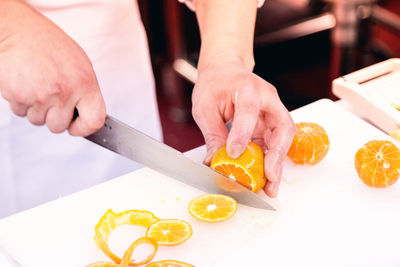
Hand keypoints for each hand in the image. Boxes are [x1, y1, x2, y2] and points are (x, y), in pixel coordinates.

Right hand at [0, 0, 104, 135]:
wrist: (19, 31)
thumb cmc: (50, 46)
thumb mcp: (80, 65)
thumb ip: (86, 92)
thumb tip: (88, 116)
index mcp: (85, 83)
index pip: (94, 121)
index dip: (84, 128)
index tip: (77, 126)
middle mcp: (65, 90)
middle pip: (59, 127)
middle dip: (53, 117)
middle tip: (50, 97)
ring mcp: (41, 95)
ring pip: (38, 121)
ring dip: (36, 109)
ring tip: (37, 85)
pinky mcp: (18, 96)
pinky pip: (21, 113)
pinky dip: (21, 102)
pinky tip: (25, 83)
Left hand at [192, 62, 295, 196]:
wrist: (225, 71)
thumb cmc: (215, 85)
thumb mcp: (205, 107)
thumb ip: (213, 134)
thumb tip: (214, 163)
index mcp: (247, 87)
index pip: (249, 110)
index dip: (243, 133)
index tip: (233, 154)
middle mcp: (267, 98)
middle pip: (282, 125)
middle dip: (277, 154)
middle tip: (270, 176)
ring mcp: (272, 110)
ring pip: (283, 138)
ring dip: (278, 163)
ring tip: (271, 186)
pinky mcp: (270, 123)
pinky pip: (274, 143)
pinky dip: (270, 161)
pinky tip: (265, 178)